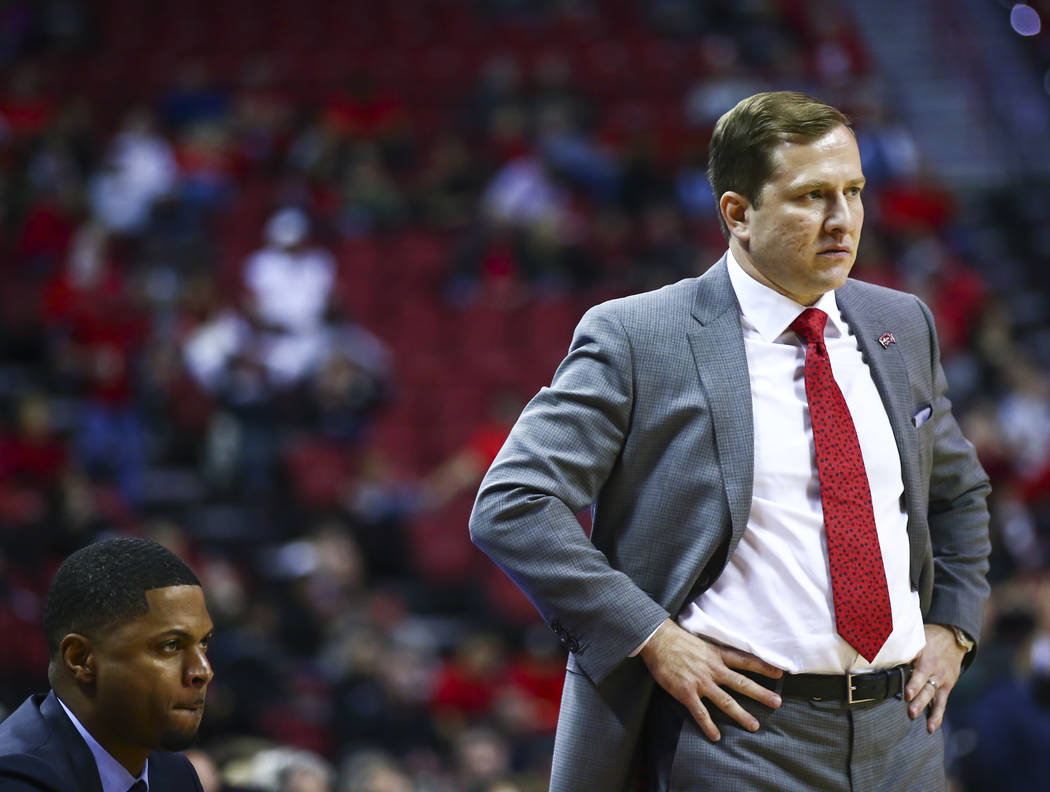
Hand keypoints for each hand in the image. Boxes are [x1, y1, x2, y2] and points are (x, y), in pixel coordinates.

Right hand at [639, 618, 782, 741]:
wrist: (658, 640)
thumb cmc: (677, 640)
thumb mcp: (701, 643)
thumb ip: (713, 654)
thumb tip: (722, 660)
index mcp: (717, 655)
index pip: (745, 661)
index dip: (763, 667)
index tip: (779, 673)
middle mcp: (713, 669)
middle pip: (742, 683)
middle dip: (761, 694)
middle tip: (777, 703)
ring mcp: (701, 682)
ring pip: (726, 701)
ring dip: (741, 714)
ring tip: (754, 726)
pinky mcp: (686, 692)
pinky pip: (700, 712)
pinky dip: (708, 725)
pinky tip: (715, 736)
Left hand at [905, 623, 966, 732]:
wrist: (953, 638)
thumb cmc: (929, 637)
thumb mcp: (917, 637)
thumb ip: (903, 646)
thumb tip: (879, 649)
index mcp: (925, 656)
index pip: (917, 668)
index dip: (912, 680)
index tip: (906, 691)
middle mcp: (933, 669)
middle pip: (924, 684)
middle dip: (917, 696)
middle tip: (909, 707)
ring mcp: (941, 679)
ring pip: (932, 695)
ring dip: (924, 707)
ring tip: (917, 718)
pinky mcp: (946, 687)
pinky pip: (942, 703)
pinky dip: (936, 715)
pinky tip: (930, 727)